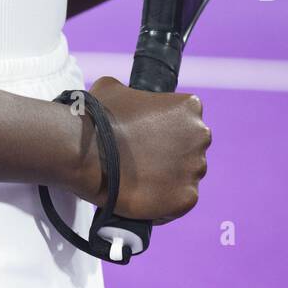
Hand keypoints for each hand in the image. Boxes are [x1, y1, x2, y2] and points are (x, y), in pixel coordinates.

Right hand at [80, 76, 211, 223]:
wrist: (87, 153)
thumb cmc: (99, 117)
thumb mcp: (115, 87)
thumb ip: (134, 93)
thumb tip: (129, 99)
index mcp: (189, 107)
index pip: (186, 119)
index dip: (166, 128)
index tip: (147, 135)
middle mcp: (200, 135)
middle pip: (191, 147)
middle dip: (173, 152)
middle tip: (144, 157)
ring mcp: (195, 168)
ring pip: (187, 174)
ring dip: (170, 176)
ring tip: (141, 177)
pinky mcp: (187, 197)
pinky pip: (181, 199)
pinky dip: (166, 200)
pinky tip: (144, 194)